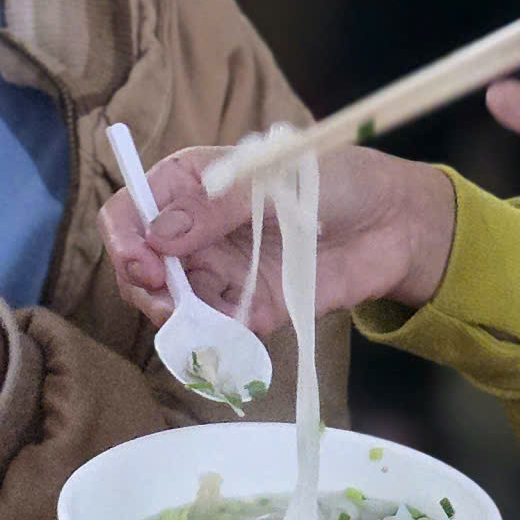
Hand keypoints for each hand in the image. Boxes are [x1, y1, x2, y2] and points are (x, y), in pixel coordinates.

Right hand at [99, 146, 456, 334]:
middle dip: (143, 285)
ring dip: (175, 318)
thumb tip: (158, 234)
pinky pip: (217, 332)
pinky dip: (216, 339)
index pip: (132, 208)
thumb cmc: (332, 181)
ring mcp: (222, 272)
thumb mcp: (271, 180)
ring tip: (197, 320)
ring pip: (172, 303)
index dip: (124, 236)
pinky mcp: (251, 310)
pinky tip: (234, 332)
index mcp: (192, 184)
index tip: (139, 260)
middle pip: (141, 265)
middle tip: (165, 296)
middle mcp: (198, 231)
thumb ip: (215, 206)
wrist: (394, 223)